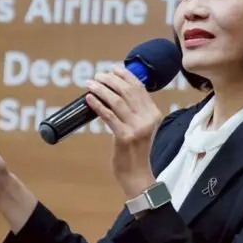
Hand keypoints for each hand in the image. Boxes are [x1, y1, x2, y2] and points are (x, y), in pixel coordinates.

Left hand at [86, 66, 163, 198]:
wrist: (136, 174)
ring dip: (101, 89)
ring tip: (90, 84)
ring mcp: (137, 128)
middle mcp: (147, 118)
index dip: (125, 75)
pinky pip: (108, 115)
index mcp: (153, 113)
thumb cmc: (134, 150)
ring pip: (116, 101)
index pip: (139, 87)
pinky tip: (89, 99)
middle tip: (97, 76)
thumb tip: (115, 91)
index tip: (113, 69)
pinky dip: (97, 105)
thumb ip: (134, 111)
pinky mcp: (125, 137)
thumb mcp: (140, 127)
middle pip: (127, 91)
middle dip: (110, 80)